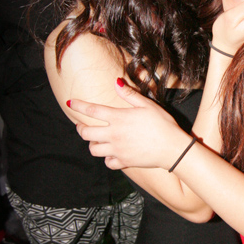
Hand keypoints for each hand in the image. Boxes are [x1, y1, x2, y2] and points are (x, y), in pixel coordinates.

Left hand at [68, 84, 185, 169]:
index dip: (78, 105)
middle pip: (86, 133)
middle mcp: (114, 134)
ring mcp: (117, 150)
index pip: (92, 110)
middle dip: (80, 128)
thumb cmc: (163, 124)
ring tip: (96, 140)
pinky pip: (108, 162)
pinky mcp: (124, 161)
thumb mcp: (147, 105)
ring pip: (93, 149)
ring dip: (92, 144)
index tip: (70, 102)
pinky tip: (111, 154)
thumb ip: (129, 94)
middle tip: (82, 125)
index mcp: (118, 118)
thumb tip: (116, 81)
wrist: (172, 148)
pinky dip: (107, 158)